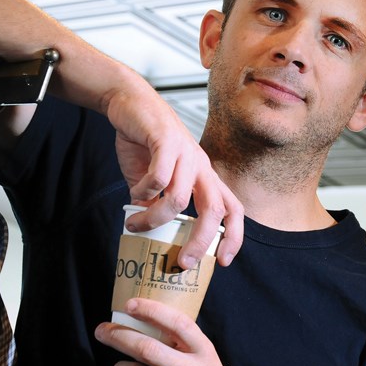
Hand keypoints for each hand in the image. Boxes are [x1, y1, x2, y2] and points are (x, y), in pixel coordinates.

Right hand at [103, 84, 242, 267]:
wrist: (130, 103)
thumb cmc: (145, 142)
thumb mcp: (154, 180)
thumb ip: (156, 204)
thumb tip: (151, 232)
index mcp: (204, 177)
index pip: (233, 209)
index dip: (234, 236)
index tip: (222, 261)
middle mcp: (201, 166)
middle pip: (215, 209)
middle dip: (201, 241)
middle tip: (181, 262)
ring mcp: (186, 153)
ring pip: (180, 198)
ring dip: (156, 218)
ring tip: (136, 224)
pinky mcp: (166, 140)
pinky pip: (159, 177)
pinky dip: (145, 191)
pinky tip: (134, 192)